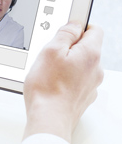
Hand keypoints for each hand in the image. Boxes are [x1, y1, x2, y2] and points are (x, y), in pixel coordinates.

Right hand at [23, 22, 103, 142]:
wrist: (48, 119)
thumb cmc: (47, 87)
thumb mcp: (51, 50)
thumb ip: (65, 33)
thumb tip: (75, 24)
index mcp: (90, 54)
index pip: (94, 29)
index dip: (79, 26)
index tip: (66, 30)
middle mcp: (95, 69)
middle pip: (86, 47)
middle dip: (69, 46)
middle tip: (51, 53)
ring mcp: (91, 84)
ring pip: (80, 64)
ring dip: (67, 63)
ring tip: (49, 71)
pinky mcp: (83, 95)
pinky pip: (77, 78)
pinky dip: (67, 77)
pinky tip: (53, 82)